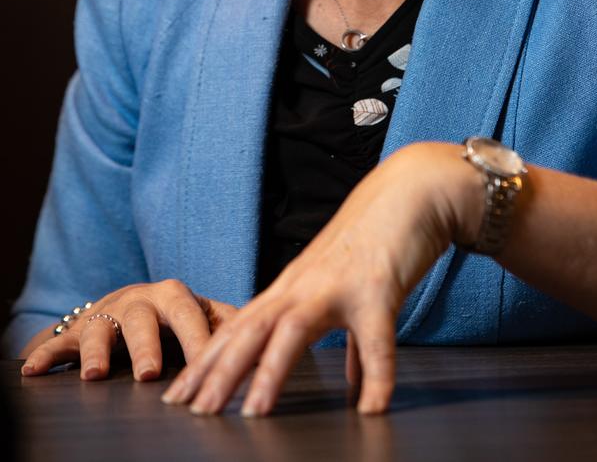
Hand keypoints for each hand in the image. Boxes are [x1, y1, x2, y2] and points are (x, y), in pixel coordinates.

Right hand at [21, 280, 237, 380]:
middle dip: (148, 344)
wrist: (123, 305)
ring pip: (102, 328)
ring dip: (98, 351)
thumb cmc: (169, 315)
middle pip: (146, 318)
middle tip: (150, 373)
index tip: (213, 368)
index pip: (192, 315)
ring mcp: (107, 313)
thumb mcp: (197, 314)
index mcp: (175, 297)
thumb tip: (267, 330)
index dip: (200, 340)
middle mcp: (141, 301)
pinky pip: (58, 341)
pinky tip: (31, 370)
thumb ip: (225, 321)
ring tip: (96, 376)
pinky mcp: (77, 330)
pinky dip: (44, 354)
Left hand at [163, 142, 481, 415]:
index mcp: (293, 287)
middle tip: (189, 409)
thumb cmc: (378, 240)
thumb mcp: (350, 290)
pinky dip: (375, 374)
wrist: (410, 190)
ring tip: (253, 412)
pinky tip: (372, 408)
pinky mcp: (378, 286)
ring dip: (270, 371)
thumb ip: (350, 341)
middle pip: (250, 328)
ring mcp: (337, 284)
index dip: (208, 360)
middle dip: (217, 370)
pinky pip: (375, 338)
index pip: (239, 326)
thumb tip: (355, 389)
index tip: (179, 393)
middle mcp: (304, 284)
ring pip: (291, 329)